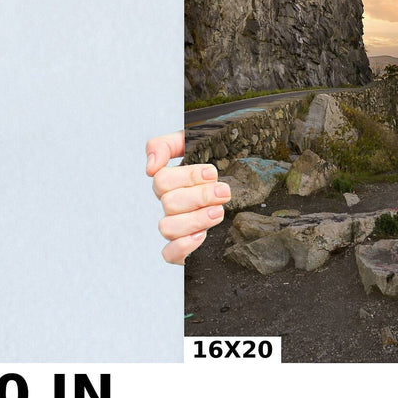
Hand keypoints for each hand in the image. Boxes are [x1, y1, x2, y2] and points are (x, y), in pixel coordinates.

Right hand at [146, 132, 230, 264]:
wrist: (246, 183)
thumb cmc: (218, 161)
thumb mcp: (195, 143)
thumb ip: (167, 145)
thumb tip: (150, 167)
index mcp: (171, 181)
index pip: (162, 179)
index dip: (187, 176)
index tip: (213, 173)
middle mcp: (171, 204)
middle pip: (169, 203)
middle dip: (200, 196)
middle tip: (223, 192)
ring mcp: (177, 226)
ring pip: (167, 227)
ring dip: (195, 219)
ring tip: (218, 212)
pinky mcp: (184, 248)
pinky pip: (169, 254)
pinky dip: (183, 246)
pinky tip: (202, 235)